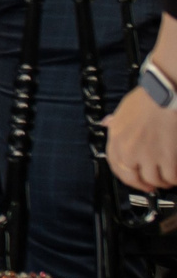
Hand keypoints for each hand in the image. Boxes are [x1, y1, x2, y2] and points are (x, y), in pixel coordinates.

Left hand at [108, 62, 176, 190]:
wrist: (165, 93)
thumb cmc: (149, 97)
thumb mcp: (124, 109)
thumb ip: (116, 121)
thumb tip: (108, 123)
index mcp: (116, 139)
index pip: (115, 166)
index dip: (127, 176)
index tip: (135, 179)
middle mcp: (129, 151)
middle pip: (133, 179)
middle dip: (144, 184)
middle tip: (154, 184)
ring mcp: (148, 156)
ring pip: (154, 180)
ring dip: (163, 181)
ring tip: (169, 177)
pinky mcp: (168, 159)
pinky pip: (172, 178)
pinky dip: (176, 179)